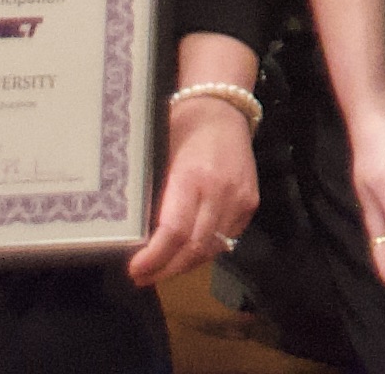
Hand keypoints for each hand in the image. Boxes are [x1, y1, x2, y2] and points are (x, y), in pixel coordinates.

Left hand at [129, 91, 261, 284]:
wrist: (224, 108)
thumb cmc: (183, 127)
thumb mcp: (160, 155)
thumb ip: (154, 194)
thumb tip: (136, 235)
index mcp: (192, 176)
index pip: (175, 231)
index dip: (155, 258)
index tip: (134, 270)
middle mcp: (220, 191)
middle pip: (194, 248)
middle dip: (166, 270)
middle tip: (142, 277)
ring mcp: (239, 199)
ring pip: (212, 249)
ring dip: (184, 266)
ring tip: (160, 271)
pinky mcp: (250, 203)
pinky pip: (227, 238)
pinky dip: (205, 251)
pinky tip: (186, 254)